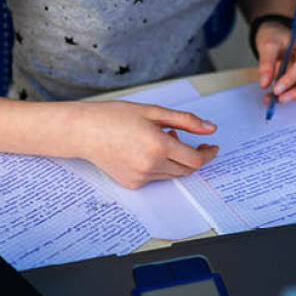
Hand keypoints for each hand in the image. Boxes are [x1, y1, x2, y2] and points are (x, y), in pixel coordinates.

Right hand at [71, 101, 218, 188]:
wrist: (84, 131)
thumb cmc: (115, 117)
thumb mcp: (154, 112)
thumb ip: (186, 121)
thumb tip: (211, 129)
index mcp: (158, 145)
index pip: (195, 160)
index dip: (207, 154)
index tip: (211, 147)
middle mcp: (150, 165)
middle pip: (186, 169)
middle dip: (192, 156)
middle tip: (183, 138)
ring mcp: (140, 177)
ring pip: (172, 174)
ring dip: (174, 160)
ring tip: (158, 139)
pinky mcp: (132, 184)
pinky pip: (156, 178)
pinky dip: (159, 166)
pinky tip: (145, 150)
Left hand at [255, 23, 295, 103]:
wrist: (277, 40)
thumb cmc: (275, 39)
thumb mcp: (267, 45)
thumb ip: (266, 63)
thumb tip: (265, 84)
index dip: (291, 78)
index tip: (276, 89)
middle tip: (278, 99)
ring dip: (294, 94)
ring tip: (275, 99)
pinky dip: (291, 94)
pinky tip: (277, 97)